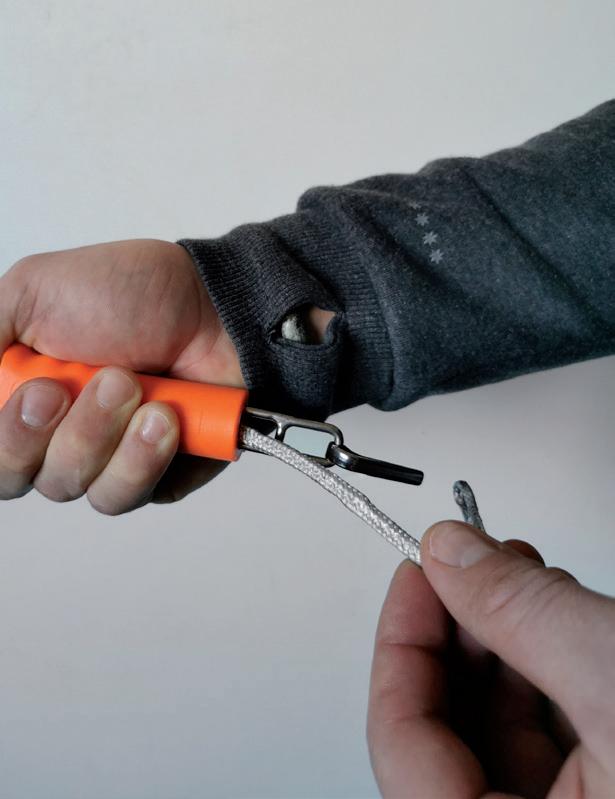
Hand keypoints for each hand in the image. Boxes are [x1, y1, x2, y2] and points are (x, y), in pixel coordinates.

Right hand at [0, 239, 243, 512]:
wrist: (214, 306)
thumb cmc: (131, 291)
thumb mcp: (32, 290)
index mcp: (20, 394)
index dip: (7, 436)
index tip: (41, 391)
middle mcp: (54, 434)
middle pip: (20, 477)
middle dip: (60, 428)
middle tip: (98, 383)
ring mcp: (103, 459)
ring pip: (74, 486)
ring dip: (103, 436)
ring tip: (140, 390)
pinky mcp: (152, 477)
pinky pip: (126, 495)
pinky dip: (141, 459)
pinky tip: (165, 419)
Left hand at [368, 521, 614, 797]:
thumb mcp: (611, 673)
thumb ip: (523, 613)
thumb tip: (450, 555)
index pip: (399, 744)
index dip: (400, 644)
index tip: (415, 573)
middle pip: (445, 733)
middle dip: (455, 635)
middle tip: (465, 567)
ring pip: (493, 732)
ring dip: (498, 644)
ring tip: (516, 578)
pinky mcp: (596, 796)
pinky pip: (541, 738)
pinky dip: (538, 671)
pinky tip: (548, 618)